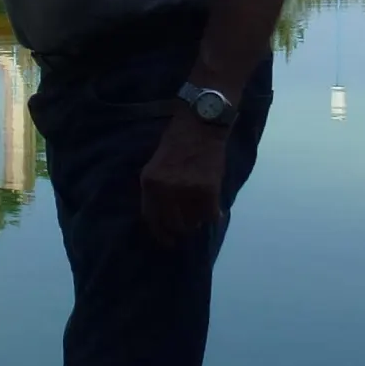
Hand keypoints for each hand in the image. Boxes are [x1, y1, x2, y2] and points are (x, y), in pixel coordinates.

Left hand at [139, 108, 227, 247]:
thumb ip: (155, 190)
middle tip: (187, 228)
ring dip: (197, 221)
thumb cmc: (176, 143)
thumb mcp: (154, 165)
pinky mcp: (208, 190)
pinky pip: (211, 214)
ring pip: (193, 222)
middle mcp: (165, 190)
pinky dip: (214, 215)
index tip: (167, 240)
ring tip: (200, 214)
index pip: (151, 217)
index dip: (160, 232)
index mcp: (149, 183)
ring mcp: (187, 191)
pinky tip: (215, 212)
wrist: (200, 125)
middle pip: (173, 224)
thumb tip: (160, 216)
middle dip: (180, 229)